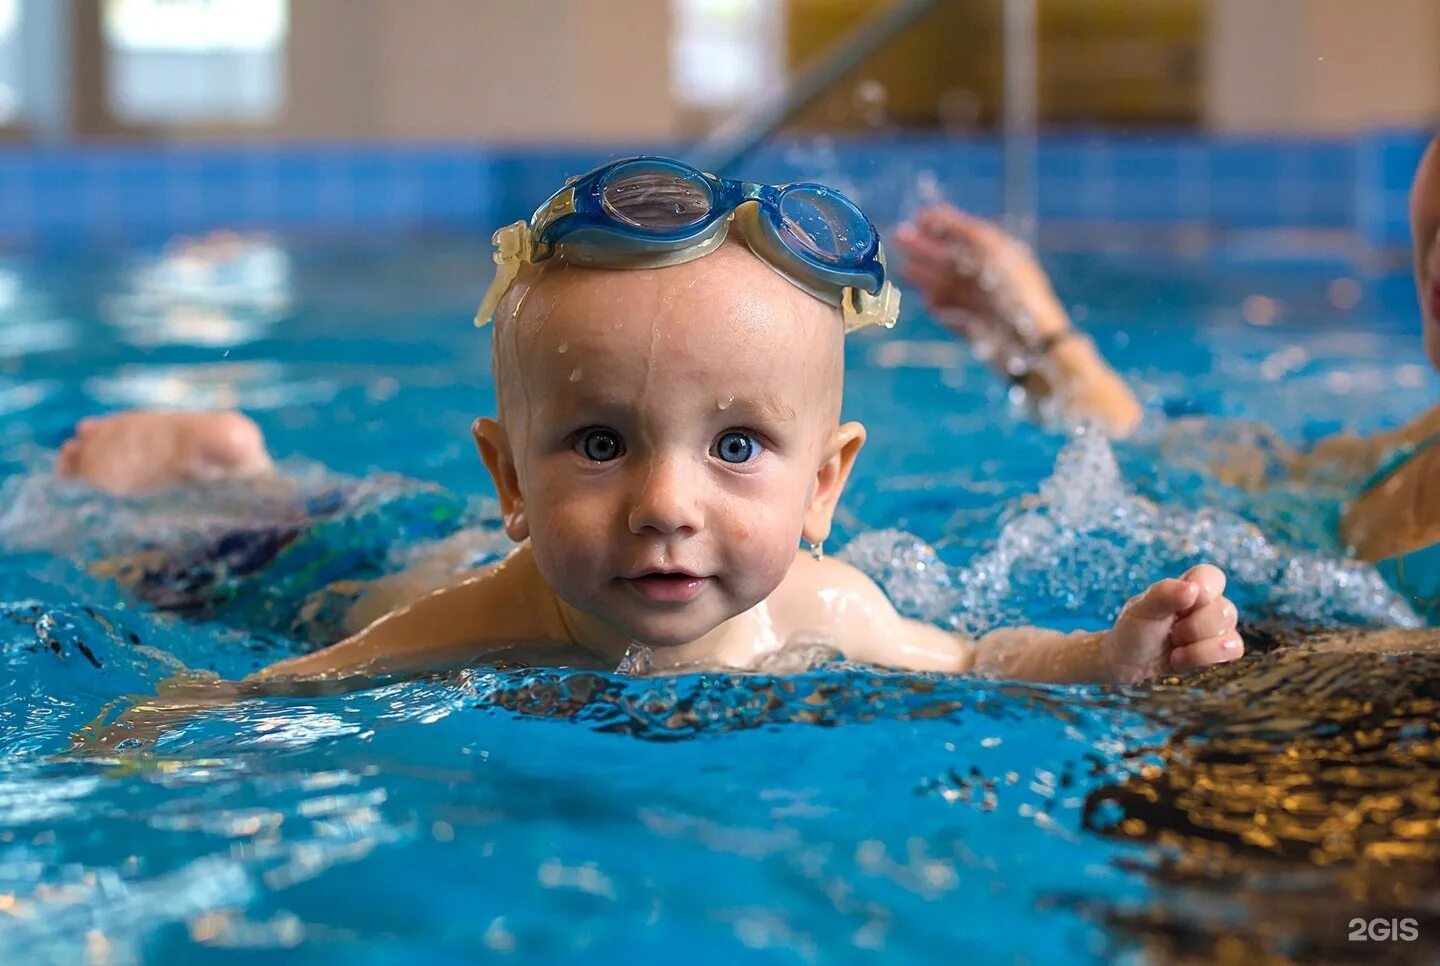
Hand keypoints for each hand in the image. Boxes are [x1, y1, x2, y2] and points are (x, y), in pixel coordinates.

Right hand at [894, 204, 1069, 346]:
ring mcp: (985, 303)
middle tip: (898, 239)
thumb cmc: (1016, 291)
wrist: (1032, 344)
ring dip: (928, 276)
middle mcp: (992, 276)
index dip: (942, 225)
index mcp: (1000, 254)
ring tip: (904, 270)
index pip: (966, 235)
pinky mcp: (980, 329)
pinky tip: (929, 302)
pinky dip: (942, 307)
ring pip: (951, 286)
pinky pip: (955, 314)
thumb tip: (933, 215)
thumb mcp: (991, 250)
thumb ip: (962, 230)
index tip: (917, 218)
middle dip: (926, 248)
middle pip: (954, 259)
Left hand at [1101, 564, 1243, 683]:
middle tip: (1171, 632)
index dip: (1204, 591)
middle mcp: (1207, 605)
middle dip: (1193, 628)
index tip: (1184, 604)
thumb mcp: (1140, 609)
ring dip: (1196, 647)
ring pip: (1231, 633)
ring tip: (1174, 648)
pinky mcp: (1217, 650)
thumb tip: (1192, 589)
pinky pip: (1235, 650)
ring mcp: (1215, 628)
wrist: (1126, 663)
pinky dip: (1205, 658)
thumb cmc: (1132, 630)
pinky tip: (1182, 659)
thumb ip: (1163, 594)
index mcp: (1188, 587)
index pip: (1213, 576)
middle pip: (1226, 611)